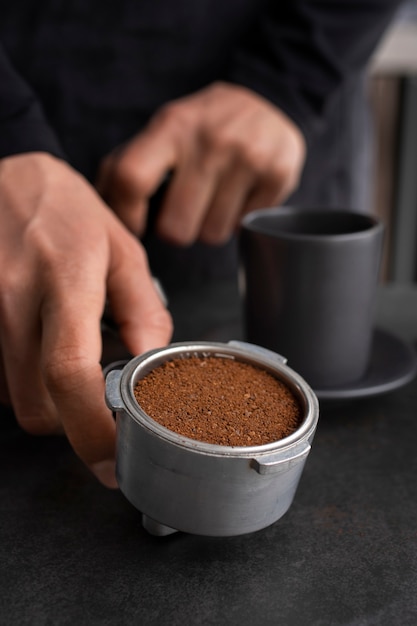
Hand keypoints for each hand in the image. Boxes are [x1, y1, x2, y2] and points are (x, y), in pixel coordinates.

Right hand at [0, 153, 171, 485]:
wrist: (2, 177)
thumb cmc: (64, 208)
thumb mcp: (119, 248)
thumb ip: (142, 309)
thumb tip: (153, 364)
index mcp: (65, 279)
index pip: (70, 373)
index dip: (91, 431)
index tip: (111, 461)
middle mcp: (12, 298)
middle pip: (35, 406)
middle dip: (68, 417)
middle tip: (90, 393)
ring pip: (9, 397)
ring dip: (40, 394)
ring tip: (57, 351)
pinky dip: (14, 376)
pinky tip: (31, 343)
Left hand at [96, 81, 305, 244]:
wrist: (268, 102)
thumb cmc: (202, 128)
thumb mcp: (164, 130)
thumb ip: (128, 164)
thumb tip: (100, 208)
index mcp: (171, 126)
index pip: (131, 179)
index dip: (127, 215)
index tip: (134, 226)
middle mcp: (210, 140)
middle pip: (175, 229)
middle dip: (176, 230)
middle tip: (184, 211)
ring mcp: (248, 158)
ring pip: (211, 235)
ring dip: (209, 226)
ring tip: (214, 199)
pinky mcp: (278, 175)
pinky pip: (244, 227)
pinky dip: (238, 219)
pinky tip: (239, 195)